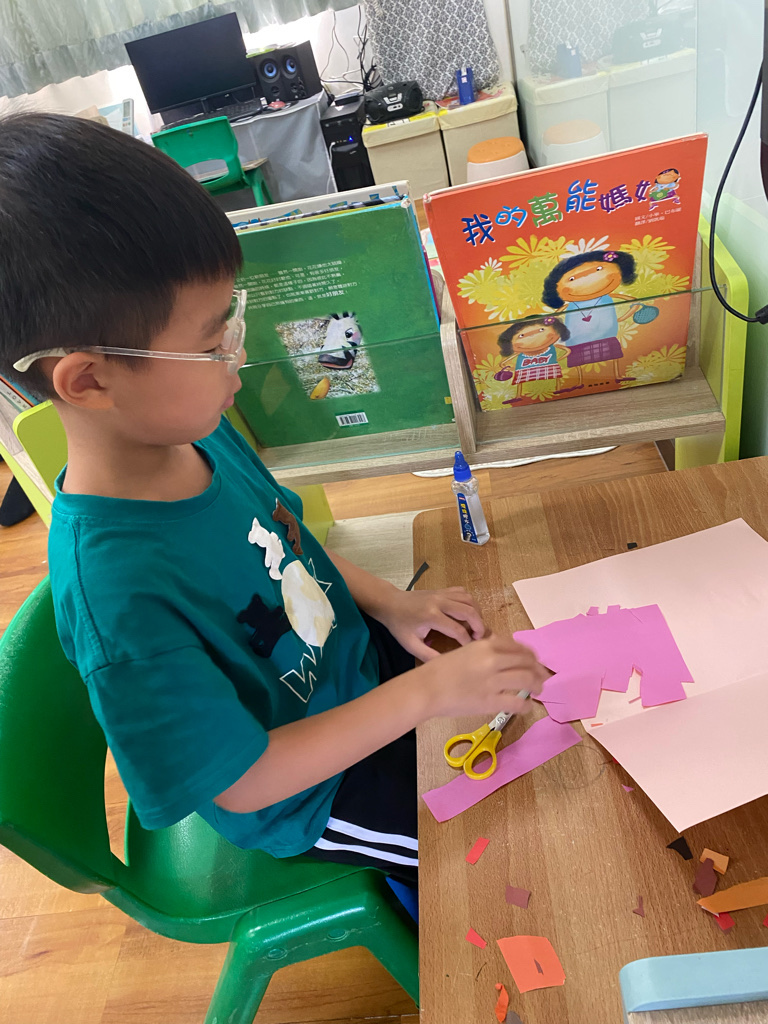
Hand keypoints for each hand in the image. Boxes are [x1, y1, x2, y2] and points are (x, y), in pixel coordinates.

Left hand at [373, 586, 484, 660]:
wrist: (390, 603)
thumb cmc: (399, 626)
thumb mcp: (410, 645)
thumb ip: (428, 656)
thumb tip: (446, 666)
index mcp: (431, 616)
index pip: (458, 630)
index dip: (467, 642)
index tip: (469, 651)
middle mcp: (439, 602)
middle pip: (469, 611)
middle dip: (479, 626)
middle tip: (480, 639)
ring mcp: (441, 594)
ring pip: (469, 599)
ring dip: (477, 613)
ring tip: (475, 626)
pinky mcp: (442, 590)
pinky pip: (462, 592)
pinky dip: (469, 602)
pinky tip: (467, 613)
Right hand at [415, 633, 547, 719]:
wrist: (427, 689)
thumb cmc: (440, 670)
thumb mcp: (464, 651)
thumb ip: (484, 651)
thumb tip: (504, 655)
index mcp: (485, 645)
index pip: (517, 646)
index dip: (530, 654)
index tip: (534, 661)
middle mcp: (493, 660)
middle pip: (526, 661)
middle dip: (538, 669)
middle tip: (541, 676)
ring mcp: (493, 681)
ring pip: (527, 680)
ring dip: (537, 685)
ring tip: (538, 690)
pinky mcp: (491, 702)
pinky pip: (517, 703)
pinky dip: (526, 706)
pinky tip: (526, 707)